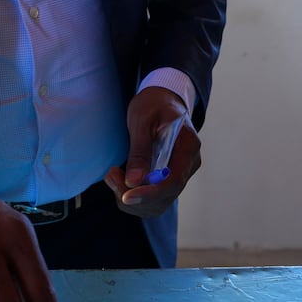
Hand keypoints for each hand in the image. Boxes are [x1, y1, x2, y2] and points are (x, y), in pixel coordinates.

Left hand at [103, 86, 200, 216]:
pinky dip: (134, 195)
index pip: (174, 180)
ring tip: (113, 175)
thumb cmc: (152, 105)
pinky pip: (154, 198)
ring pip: (158, 202)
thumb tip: (134, 182)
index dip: (150, 193)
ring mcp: (182, 172)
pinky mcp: (171, 178)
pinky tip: (120, 179)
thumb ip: (139, 151)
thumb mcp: (141, 120)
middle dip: (135, 194)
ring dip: (132, 197)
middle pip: (166, 195)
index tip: (126, 196)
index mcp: (188, 145)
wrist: (162, 99)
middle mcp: (190, 163)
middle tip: (111, 175)